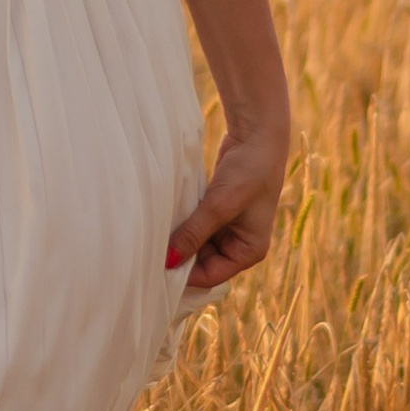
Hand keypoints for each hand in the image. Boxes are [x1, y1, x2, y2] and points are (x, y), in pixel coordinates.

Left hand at [165, 116, 288, 291]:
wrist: (258, 135)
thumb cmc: (247, 172)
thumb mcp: (218, 206)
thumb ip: (193, 235)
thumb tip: (168, 261)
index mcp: (249, 251)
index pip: (210, 275)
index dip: (184, 273)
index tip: (156, 266)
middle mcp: (240, 244)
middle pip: (202, 262)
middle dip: (181, 254)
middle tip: (151, 249)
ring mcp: (229, 228)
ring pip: (196, 244)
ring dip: (180, 238)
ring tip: (157, 232)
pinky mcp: (218, 212)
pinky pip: (195, 227)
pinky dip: (183, 224)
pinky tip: (166, 220)